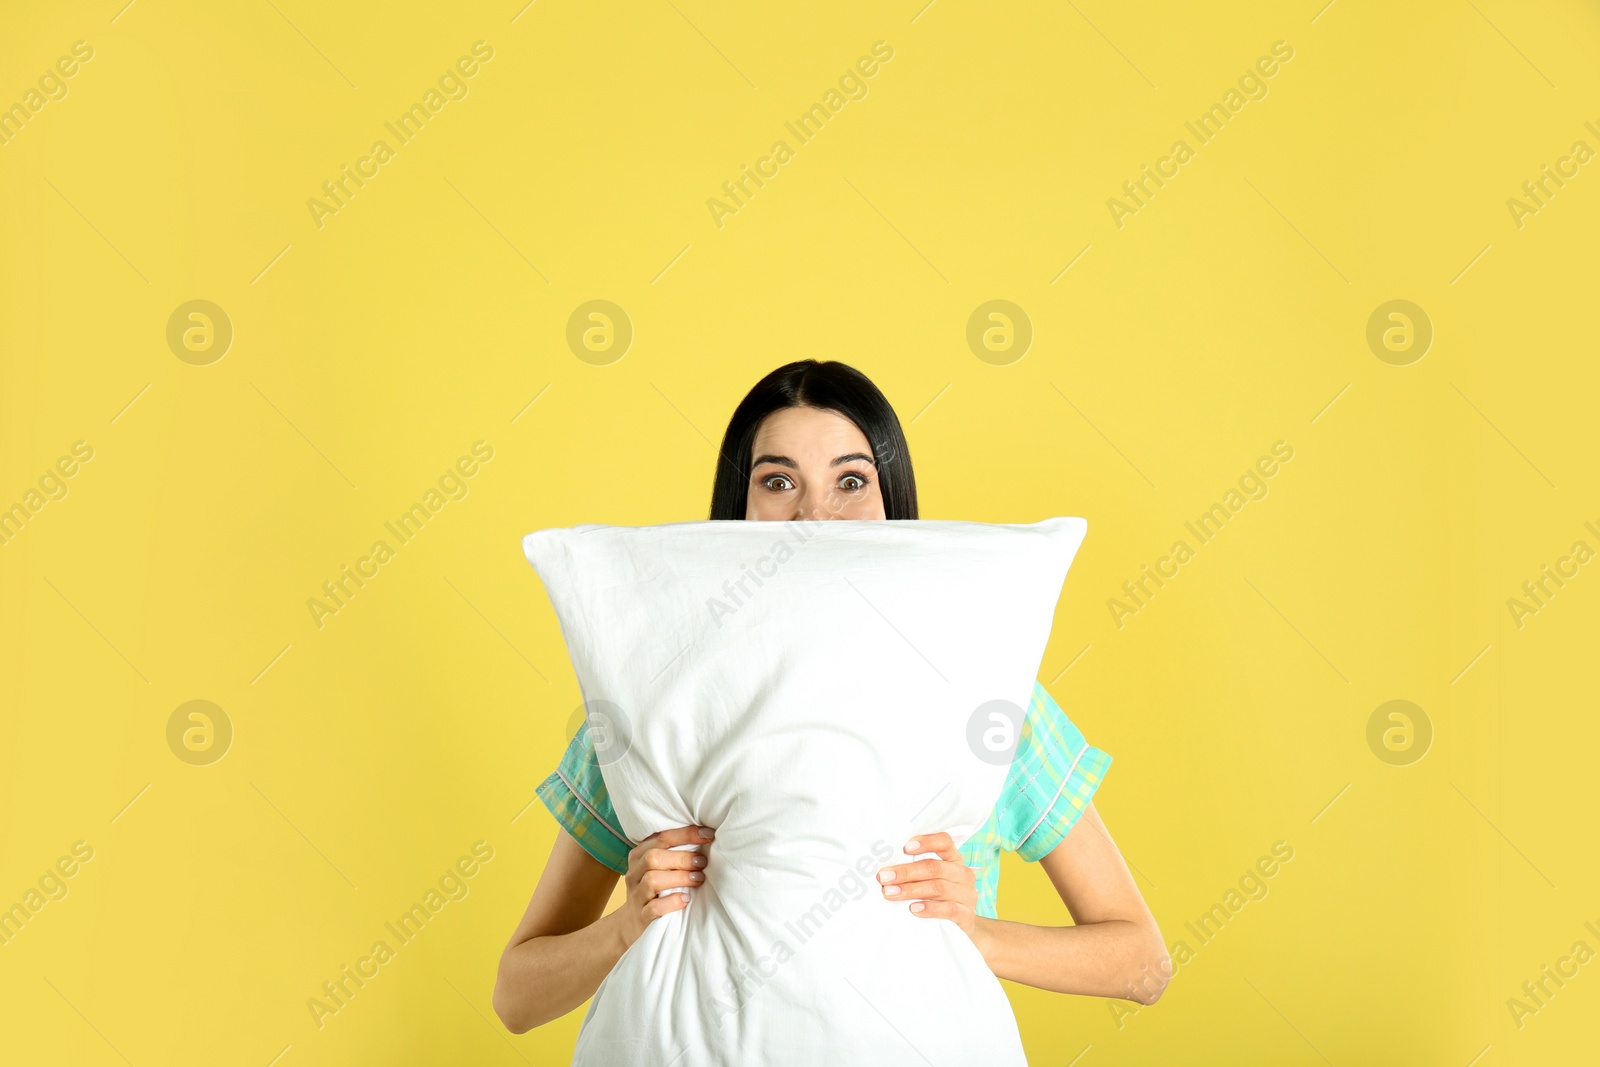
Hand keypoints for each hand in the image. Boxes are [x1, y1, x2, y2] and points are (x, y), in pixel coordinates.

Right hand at [615, 824, 711, 949]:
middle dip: (682, 858)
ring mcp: (636, 895)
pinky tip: (686, 899)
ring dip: (680, 878)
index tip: (708, 834)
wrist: (632, 922)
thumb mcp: (657, 867)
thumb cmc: (654, 888)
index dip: (686, 834)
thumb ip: (672, 853)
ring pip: (652, 880)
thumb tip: (705, 837)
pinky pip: (654, 907)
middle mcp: (634, 873)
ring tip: (698, 879)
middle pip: (653, 858)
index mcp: (639, 856)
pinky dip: (672, 902)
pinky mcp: (642, 916)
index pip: (661, 838)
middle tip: (702, 862)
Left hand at [876, 832, 978, 940]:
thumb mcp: (930, 880)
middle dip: (906, 872)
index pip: (945, 842)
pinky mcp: (967, 915)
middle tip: (884, 877)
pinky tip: (913, 909)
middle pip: (935, 867)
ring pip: (939, 887)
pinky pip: (949, 909)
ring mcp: (967, 895)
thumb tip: (885, 868)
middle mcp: (963, 874)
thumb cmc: (938, 898)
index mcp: (954, 859)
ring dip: (911, 890)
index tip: (905, 847)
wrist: (959, 927)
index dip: (926, 842)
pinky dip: (930, 909)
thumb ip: (915, 870)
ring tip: (891, 893)